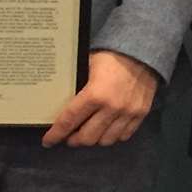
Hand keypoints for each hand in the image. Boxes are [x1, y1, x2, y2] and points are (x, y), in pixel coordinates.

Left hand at [42, 50, 157, 147]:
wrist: (142, 51)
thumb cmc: (112, 55)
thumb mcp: (87, 64)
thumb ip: (78, 84)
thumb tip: (63, 100)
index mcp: (95, 94)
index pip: (70, 120)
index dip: (56, 133)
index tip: (48, 140)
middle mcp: (112, 107)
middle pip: (87, 137)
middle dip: (74, 140)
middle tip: (69, 137)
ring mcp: (128, 113)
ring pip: (105, 140)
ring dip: (94, 139)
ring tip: (88, 133)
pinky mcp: (140, 114)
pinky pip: (124, 136)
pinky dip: (113, 136)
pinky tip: (106, 130)